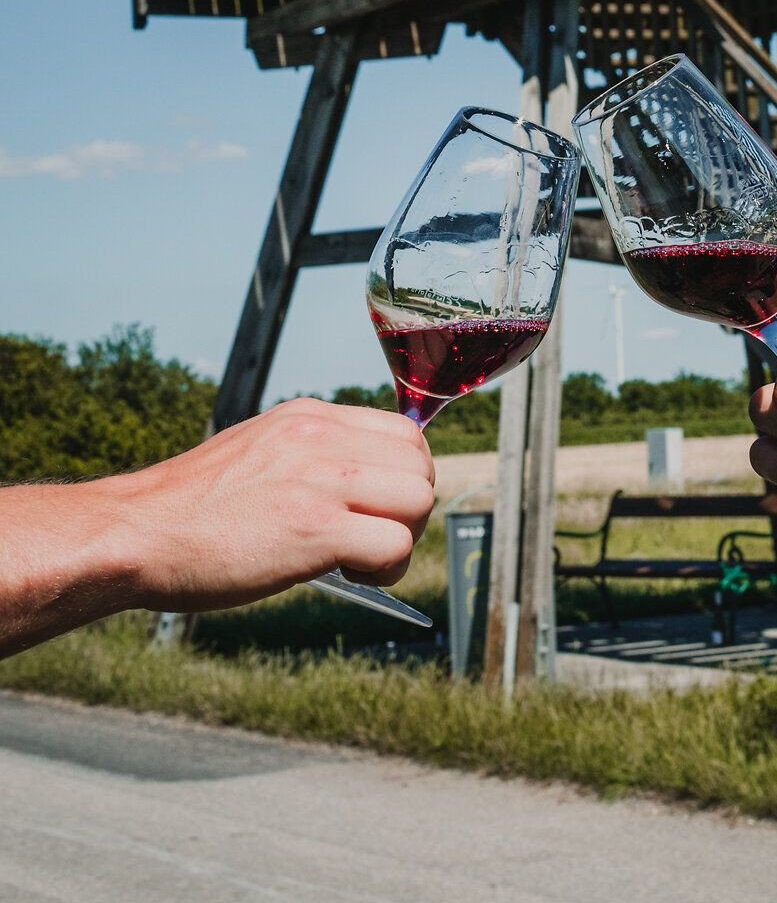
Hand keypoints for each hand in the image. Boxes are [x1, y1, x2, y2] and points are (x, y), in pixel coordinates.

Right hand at [113, 398, 436, 609]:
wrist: (138, 533)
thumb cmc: (193, 509)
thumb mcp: (258, 450)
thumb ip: (310, 455)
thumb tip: (360, 484)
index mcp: (309, 417)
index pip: (404, 432)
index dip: (403, 477)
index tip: (378, 508)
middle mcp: (321, 437)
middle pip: (420, 465)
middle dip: (409, 510)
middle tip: (372, 539)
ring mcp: (321, 480)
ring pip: (418, 501)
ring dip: (401, 540)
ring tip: (359, 560)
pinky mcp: (316, 529)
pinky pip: (394, 546)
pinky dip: (385, 569)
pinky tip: (349, 576)